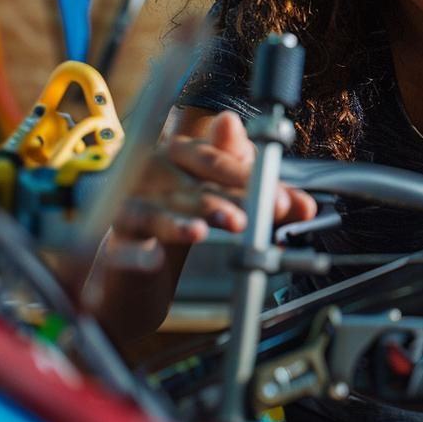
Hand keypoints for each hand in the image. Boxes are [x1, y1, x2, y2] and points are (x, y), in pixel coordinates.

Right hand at [111, 110, 316, 253]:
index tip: (281, 199)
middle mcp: (155, 172)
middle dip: (231, 199)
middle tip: (258, 214)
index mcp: (182, 154)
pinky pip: (126, 246)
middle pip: (195, 184)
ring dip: (184, 222)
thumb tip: (306, 205)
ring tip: (207, 230)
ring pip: (160, 212)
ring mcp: (132, 204)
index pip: (218, 161)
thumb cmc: (185, 221)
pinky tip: (152, 259)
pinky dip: (137, 253)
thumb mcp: (229, 207)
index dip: (251, 178)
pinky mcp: (116, 241)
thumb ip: (265, 202)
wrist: (139, 267)